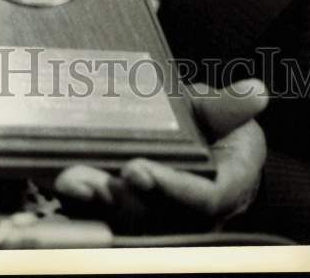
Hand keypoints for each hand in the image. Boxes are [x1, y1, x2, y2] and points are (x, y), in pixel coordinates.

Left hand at [55, 78, 267, 230]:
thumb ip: (232, 105)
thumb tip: (257, 91)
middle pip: (154, 215)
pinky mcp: (129, 214)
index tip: (139, 167)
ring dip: (92, 201)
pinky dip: (79, 199)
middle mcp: (190, 216)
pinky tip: (52, 177)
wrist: (203, 144)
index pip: (201, 199)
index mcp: (225, 191)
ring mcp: (159, 218)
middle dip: (118, 197)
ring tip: (67, 177)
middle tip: (87, 176)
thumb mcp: (225, 112)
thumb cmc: (215, 129)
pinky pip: (103, 212)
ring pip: (124, 218)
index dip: (169, 187)